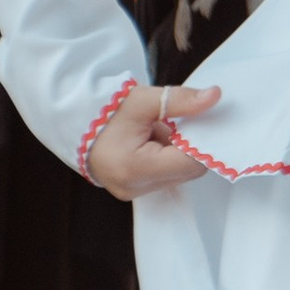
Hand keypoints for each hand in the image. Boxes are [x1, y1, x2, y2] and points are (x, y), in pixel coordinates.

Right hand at [85, 82, 218, 199]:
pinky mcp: (134, 192)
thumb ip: (180, 100)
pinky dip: (168, 159)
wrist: (75, 123)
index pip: (191, 163)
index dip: (205, 142)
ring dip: (179, 153)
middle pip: (188, 171)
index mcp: (135, 168)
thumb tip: (214, 96)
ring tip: (161, 131)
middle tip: (182, 122)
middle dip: (191, 146)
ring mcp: (133, 193)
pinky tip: (156, 141)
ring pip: (179, 175)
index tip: (206, 121)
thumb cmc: (106, 111)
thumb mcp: (143, 100)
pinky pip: (166, 177)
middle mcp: (134, 187)